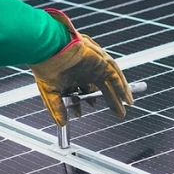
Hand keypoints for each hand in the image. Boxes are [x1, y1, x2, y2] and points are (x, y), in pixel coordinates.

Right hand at [28, 9, 132, 127]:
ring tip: (124, 108)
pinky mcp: (101, 61)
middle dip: (110, 101)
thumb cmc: (46, 65)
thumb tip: (61, 124)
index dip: (83, 103)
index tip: (80, 114)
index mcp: (73, 75)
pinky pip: (115, 75)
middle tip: (117, 113)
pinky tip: (126, 99)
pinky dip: (122, 86)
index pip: (82, 90)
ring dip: (118, 95)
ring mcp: (94, 64)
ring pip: (110, 81)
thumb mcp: (51, 92)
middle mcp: (85, 69)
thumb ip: (57, 108)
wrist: (48, 49)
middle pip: (101, 87)